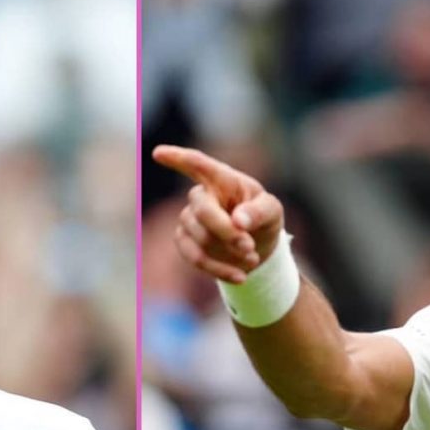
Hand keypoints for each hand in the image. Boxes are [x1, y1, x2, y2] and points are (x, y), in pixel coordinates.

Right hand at [152, 144, 283, 283]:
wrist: (256, 248)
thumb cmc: (263, 219)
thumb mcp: (272, 211)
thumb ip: (259, 212)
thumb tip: (238, 221)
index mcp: (222, 179)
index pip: (198, 165)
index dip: (178, 158)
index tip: (158, 152)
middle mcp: (201, 196)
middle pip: (204, 211)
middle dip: (227, 232)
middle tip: (249, 247)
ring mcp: (189, 218)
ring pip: (200, 238)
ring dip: (228, 252)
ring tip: (253, 258)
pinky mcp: (185, 241)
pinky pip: (194, 258)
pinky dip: (218, 270)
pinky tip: (239, 276)